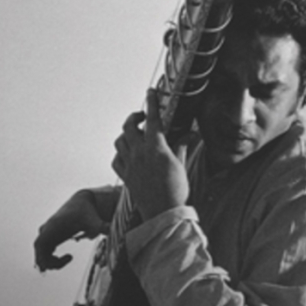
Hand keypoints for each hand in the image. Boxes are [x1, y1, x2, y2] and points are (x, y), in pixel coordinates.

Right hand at [34, 190, 108, 270]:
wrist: (82, 202)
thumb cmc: (87, 211)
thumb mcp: (94, 220)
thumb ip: (102, 226)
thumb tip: (112, 230)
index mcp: (54, 226)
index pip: (39, 244)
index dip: (41, 256)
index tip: (52, 264)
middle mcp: (47, 230)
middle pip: (39, 251)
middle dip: (49, 261)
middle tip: (69, 259)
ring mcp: (48, 234)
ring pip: (42, 253)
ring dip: (52, 260)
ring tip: (69, 257)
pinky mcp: (52, 236)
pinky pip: (46, 251)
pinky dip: (53, 257)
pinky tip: (68, 257)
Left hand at [112, 90, 188, 221]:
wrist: (164, 213)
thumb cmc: (176, 190)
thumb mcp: (182, 165)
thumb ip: (180, 146)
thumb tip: (189, 134)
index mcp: (156, 148)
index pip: (153, 119)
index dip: (152, 103)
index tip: (151, 92)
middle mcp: (139, 154)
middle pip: (129, 126)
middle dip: (135, 117)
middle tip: (142, 117)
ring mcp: (130, 165)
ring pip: (119, 141)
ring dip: (126, 134)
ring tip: (135, 135)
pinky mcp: (125, 176)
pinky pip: (116, 159)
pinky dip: (120, 153)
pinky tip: (128, 154)